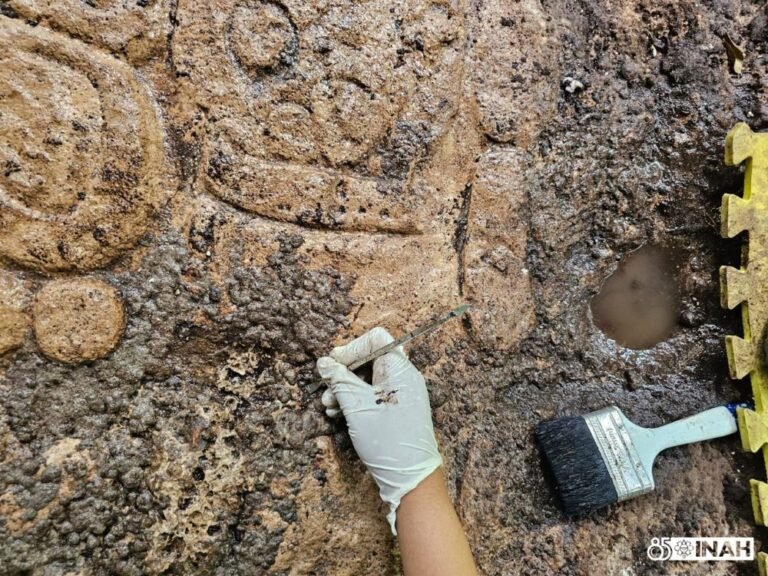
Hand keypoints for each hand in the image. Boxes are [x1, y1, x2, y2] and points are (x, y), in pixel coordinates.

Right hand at [316, 327, 441, 533]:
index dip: (352, 348)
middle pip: (370, 359)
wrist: (410, 477)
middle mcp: (404, 377)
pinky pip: (374, 396)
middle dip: (344, 373)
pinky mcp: (397, 411)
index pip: (376, 340)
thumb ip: (339, 380)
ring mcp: (402, 395)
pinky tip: (339, 415)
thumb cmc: (386, 438)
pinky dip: (355, 402)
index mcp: (400, 368)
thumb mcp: (356, 406)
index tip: (333, 365)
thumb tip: (324, 362)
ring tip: (328, 406)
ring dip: (346, 389)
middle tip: (327, 388)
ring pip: (369, 380)